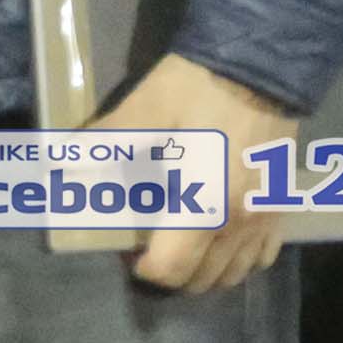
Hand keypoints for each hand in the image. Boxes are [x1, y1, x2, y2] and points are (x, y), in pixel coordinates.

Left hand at [94, 51, 301, 293]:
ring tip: (181, 244)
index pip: (172, 270)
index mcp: (203, 207)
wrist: (262, 62)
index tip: (130, 250)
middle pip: (201, 280)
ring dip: (204, 271)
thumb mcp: (145, 112)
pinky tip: (221, 238)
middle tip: (150, 245)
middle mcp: (238, 224)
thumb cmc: (200, 88)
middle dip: (170, 273)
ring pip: (234, 274)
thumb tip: (60, 159)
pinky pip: (263, 254)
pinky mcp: (282, 204)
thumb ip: (103, 143)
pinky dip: (240, 259)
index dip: (144, 269)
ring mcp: (265, 217)